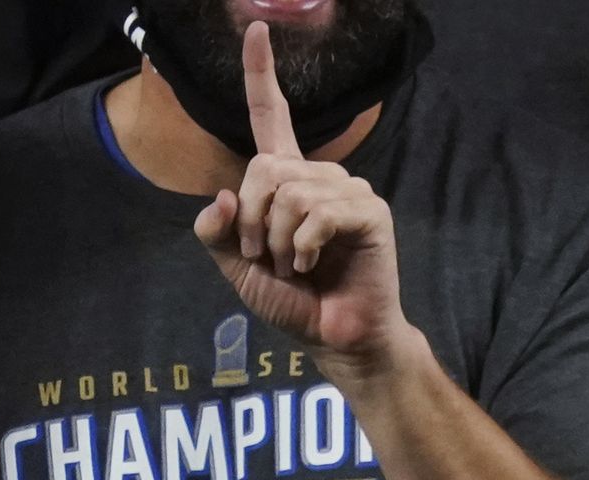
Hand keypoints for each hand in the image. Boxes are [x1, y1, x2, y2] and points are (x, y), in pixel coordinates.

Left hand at [192, 24, 409, 367]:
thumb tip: (225, 196)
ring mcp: (349, 192)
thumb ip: (217, 232)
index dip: (261, 75)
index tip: (256, 29)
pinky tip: (312, 265)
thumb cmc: (296, 304)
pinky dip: (304, 243)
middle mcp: (320, 178)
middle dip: (253, 217)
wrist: (338, 339)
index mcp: (289, 182)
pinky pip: (319, 211)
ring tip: (293, 267)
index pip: (270, 118)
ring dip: (279, 238)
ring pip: (291, 191)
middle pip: (266, 167)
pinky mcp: (370, 214)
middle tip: (264, 256)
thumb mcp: (239, 268)